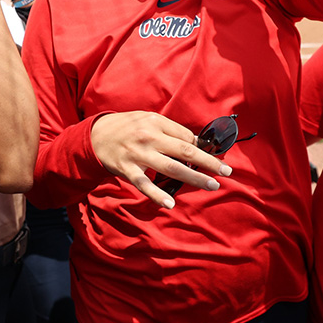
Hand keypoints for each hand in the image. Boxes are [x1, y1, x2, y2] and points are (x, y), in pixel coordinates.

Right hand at [91, 112, 232, 208]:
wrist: (95, 135)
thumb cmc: (126, 127)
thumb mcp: (147, 120)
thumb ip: (169, 130)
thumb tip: (195, 143)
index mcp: (156, 123)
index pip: (185, 137)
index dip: (201, 148)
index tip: (213, 158)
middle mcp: (149, 137)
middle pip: (185, 151)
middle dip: (208, 162)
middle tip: (226, 171)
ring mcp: (138, 154)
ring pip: (171, 168)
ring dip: (194, 178)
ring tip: (212, 185)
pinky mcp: (127, 169)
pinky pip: (145, 185)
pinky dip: (158, 195)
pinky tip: (170, 203)